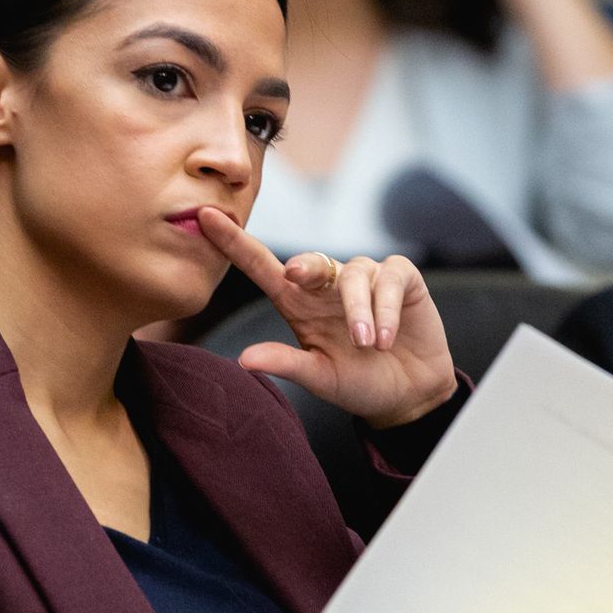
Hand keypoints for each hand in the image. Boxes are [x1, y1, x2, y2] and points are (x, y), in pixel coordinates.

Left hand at [198, 207, 456, 427]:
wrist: (409, 394)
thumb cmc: (358, 382)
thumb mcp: (319, 377)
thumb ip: (286, 364)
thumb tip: (243, 359)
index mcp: (297, 302)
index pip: (260, 266)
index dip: (233, 242)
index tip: (204, 218)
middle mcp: (327, 285)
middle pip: (308, 260)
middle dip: (303, 264)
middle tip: (295, 274)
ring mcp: (365, 277)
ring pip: (354, 274)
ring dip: (358, 311)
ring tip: (366, 344)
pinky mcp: (401, 278)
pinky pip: (390, 277)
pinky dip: (387, 309)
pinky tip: (386, 338)